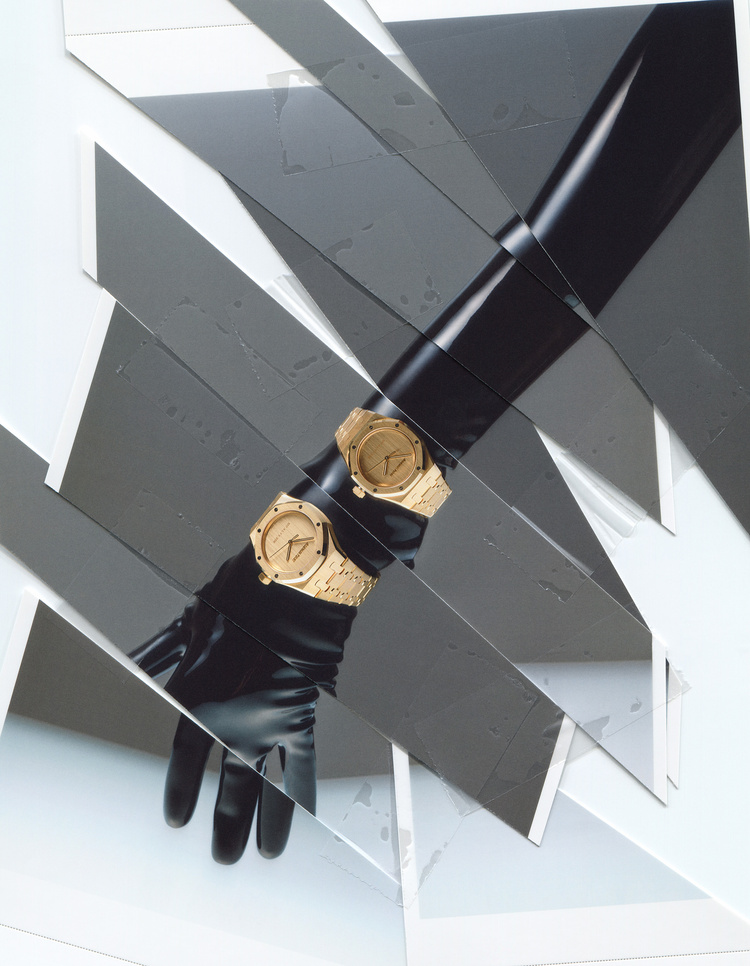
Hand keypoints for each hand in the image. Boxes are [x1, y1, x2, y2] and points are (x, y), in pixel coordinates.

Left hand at [130, 544, 358, 861]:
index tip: (178, 818)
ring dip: (263, 823)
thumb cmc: (241, 592)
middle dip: (224, 824)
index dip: (182, 791)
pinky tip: (305, 814)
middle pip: (227, 786)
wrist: (295, 580)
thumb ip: (162, 653)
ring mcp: (271, 720)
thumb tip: (137, 666)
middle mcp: (232, 718)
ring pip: (266, 786)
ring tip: (260, 854)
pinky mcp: (303, 712)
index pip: (186, 757)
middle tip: (222, 855)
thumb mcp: (188, 622)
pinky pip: (305, 760)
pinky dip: (305, 789)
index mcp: (198, 694)